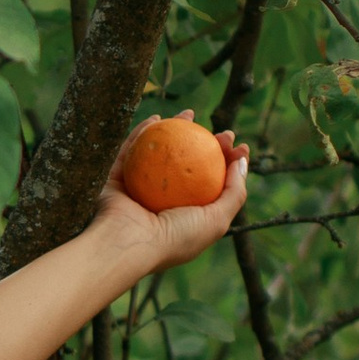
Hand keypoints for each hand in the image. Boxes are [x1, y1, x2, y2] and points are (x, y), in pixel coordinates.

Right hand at [93, 118, 249, 274]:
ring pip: (158, 156)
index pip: (212, 185)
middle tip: (220, 131)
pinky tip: (156, 119)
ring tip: (188, 115)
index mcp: (186, 218)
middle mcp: (162, 205)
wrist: (126, 244)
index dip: (228, 163)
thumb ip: (234, 192)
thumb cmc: (175, 236)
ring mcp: (138, 193)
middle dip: (205, 144)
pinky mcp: (116, 182)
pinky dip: (141, 135)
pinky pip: (129, 153)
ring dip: (173, 132)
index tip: (239, 145)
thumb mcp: (217, 220)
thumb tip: (242, 160)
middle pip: (188, 167)